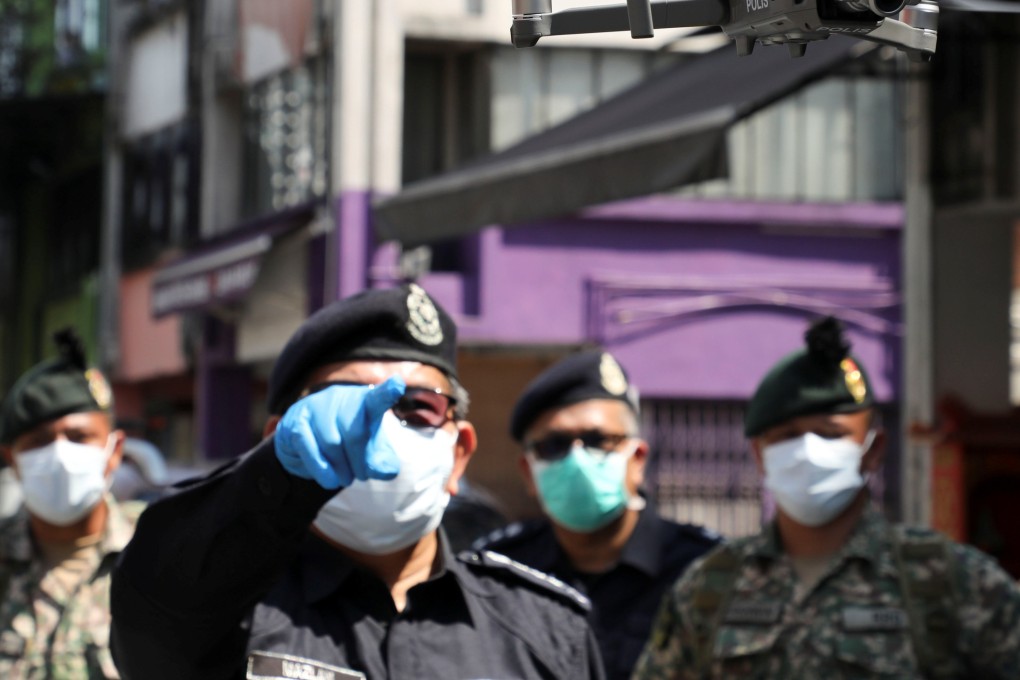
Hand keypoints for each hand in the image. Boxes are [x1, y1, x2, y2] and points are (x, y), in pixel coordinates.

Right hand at [274, 376, 405, 488]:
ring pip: (332, 442)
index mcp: (366, 401)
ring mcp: (317, 407)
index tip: (397, 384)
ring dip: (341, 468)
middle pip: (356, 432)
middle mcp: (341, 398)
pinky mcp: (296, 421)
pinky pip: (308, 446)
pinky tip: (328, 480)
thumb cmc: (348, 444)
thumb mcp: (370, 454)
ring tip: (344, 480)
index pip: (378, 397)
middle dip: (360, 461)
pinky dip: (320, 468)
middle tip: (360, 477)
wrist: (310, 444)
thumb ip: (382, 463)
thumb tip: (387, 472)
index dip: (388, 391)